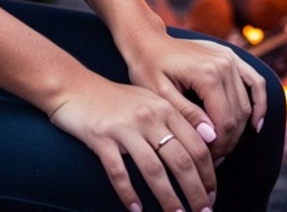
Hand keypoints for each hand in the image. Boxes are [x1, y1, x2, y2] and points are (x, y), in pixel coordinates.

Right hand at [48, 74, 216, 211]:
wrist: (73, 86)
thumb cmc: (113, 99)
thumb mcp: (147, 101)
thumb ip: (173, 120)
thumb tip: (206, 146)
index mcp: (163, 107)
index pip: (197, 145)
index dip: (209, 174)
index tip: (212, 195)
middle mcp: (147, 116)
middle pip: (180, 160)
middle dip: (196, 192)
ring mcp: (124, 127)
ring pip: (154, 170)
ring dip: (168, 199)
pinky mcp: (102, 137)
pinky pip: (118, 172)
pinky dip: (128, 193)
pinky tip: (135, 209)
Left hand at [121, 24, 267, 163]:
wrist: (148, 40)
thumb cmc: (148, 67)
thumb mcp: (159, 93)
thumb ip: (186, 114)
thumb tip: (211, 136)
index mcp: (206, 73)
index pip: (224, 122)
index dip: (219, 146)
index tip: (206, 160)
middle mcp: (223, 63)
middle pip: (237, 115)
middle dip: (228, 141)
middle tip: (213, 158)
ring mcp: (230, 57)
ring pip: (246, 104)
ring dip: (239, 129)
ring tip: (224, 146)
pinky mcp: (231, 56)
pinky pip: (255, 81)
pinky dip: (259, 103)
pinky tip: (255, 124)